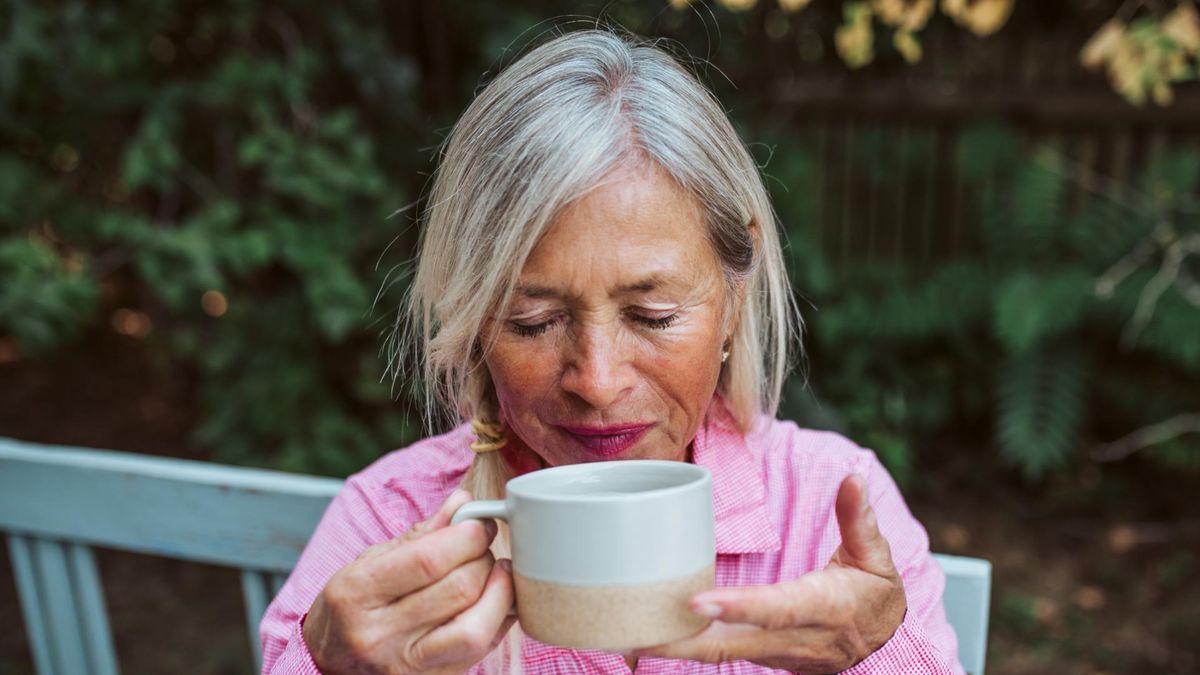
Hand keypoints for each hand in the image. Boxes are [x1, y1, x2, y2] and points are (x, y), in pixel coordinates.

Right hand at [303, 489, 515, 674]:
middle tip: (483, 546)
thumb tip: (463, 502)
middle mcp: (380, 634)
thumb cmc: (350, 606)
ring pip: (476, 629)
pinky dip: (498, 619)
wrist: (328, 663)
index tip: (478, 524)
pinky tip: (494, 600)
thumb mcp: (370, 562)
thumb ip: (420, 535)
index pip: (428, 560)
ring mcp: (406, 665)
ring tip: (497, 572)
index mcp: (358, 593)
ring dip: (500, 592)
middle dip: (483, 558)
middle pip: (458, 590)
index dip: (466, 537)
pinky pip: (482, 650)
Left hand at [634, 474, 905, 673]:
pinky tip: (651, 636)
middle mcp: (794, 638)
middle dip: (686, 642)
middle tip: (639, 633)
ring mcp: (776, 655)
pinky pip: (720, 654)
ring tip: (629, 634)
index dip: (739, 608)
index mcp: (823, 607)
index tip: (697, 601)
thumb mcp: (876, 557)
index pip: (776, 610)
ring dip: (676, 648)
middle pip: (734, 645)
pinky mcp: (762, 657)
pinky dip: (685, 649)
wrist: (883, 649)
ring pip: (721, 654)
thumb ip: (858, 519)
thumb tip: (853, 479)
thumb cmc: (875, 595)